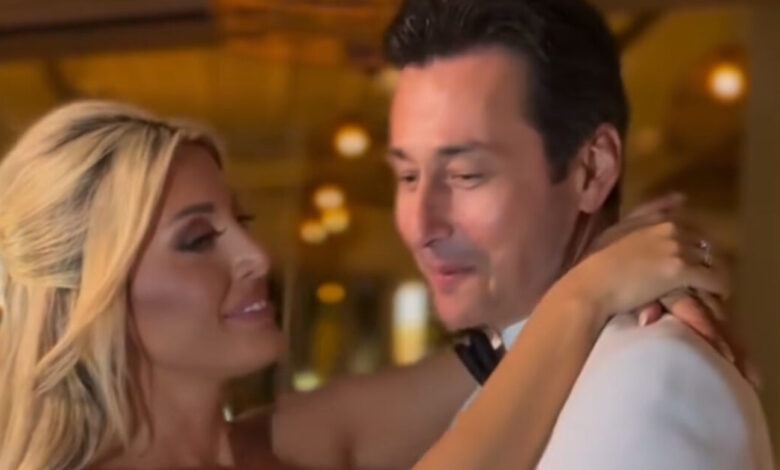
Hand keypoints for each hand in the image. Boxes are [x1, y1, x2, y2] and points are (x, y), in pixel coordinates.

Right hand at [559, 215, 728, 322]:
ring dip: (713, 273)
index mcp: (653, 218)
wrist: (592, 284)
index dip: (692, 242)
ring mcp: (676, 248)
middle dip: (704, 258)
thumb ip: (645, 213)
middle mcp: (669, 228)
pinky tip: (718, 296)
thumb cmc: (596, 261)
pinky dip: (719, 287)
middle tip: (698, 276)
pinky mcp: (681, 271)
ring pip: (712, 259)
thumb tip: (680, 198)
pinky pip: (713, 278)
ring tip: (708, 288)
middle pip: (702, 242)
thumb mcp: (616, 230)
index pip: (687, 224)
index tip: (691, 255)